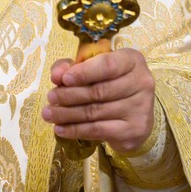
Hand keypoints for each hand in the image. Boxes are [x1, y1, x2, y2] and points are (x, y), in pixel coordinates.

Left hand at [41, 49, 155, 152]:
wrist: (134, 114)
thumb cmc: (109, 83)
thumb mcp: (91, 68)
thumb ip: (72, 67)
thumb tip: (57, 75)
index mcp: (132, 60)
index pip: (108, 65)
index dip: (84, 73)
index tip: (63, 79)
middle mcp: (142, 82)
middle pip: (99, 91)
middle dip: (69, 95)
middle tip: (50, 98)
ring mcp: (141, 107)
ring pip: (96, 112)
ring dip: (67, 114)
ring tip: (48, 114)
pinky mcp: (135, 130)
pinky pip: (99, 130)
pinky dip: (75, 130)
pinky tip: (60, 129)